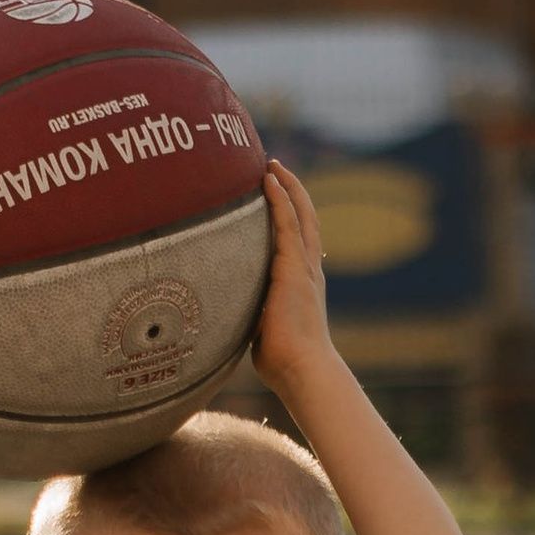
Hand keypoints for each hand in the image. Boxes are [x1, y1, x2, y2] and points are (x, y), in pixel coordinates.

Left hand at [250, 160, 332, 398]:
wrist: (303, 370)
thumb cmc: (283, 362)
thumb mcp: (263, 330)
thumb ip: (252, 316)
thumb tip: (228, 318)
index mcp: (301, 284)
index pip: (297, 240)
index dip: (289, 215)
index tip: (275, 196)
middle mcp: (307, 270)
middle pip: (304, 219)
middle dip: (290, 191)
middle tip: (274, 167)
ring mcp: (302, 267)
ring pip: (298, 214)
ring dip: (285, 186)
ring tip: (271, 164)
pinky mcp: (293, 268)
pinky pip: (287, 224)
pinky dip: (280, 199)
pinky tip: (269, 180)